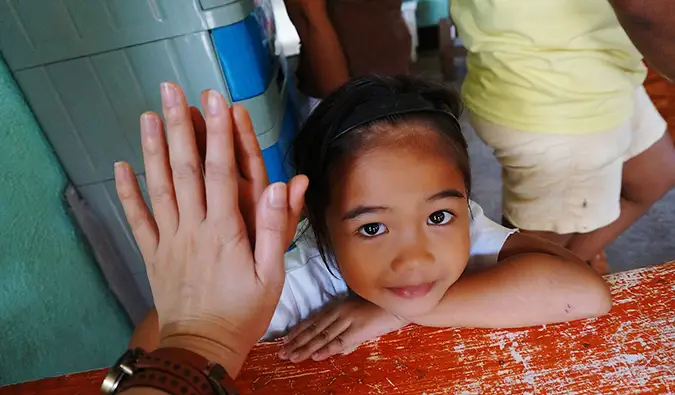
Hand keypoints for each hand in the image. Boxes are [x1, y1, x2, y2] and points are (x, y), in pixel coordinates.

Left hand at [114, 82, 306, 375]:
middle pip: (186, 168)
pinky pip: (137, 219)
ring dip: (152, 148)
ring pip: (159, 186)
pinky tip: (120, 166)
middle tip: (172, 92)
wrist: (204, 346)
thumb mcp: (272, 274)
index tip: (215, 101)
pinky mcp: (154, 253)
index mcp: (226, 230)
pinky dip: (127, 192)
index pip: (222, 171)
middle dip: (180, 126)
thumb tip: (282, 186)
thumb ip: (274, 228)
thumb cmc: (244, 311)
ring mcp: (170, 239)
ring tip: (148, 115)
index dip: (219, 133)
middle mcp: (194, 227)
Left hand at [278, 296, 408, 362]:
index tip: (285, 341)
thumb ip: (348, 336)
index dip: (298, 331)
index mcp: (337, 307)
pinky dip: (327, 348)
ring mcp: (348, 320)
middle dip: (296, 342)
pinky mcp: (358, 329)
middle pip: (314, 329)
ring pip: (322, 336)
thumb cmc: (379, 309)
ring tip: (292, 357)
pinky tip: (316, 355)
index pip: (313, 321)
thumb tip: (337, 351)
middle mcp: (339, 312)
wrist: (399, 305)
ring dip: (306, 347)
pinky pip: (340, 340)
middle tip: (282, 353)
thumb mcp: (358, 318)